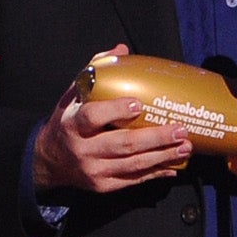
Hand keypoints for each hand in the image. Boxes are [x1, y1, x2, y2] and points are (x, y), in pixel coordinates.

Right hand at [30, 44, 193, 194]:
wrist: (50, 160)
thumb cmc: (67, 122)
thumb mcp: (73, 96)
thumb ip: (96, 72)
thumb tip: (122, 50)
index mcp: (72, 124)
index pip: (92, 117)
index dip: (115, 111)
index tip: (139, 104)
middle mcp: (82, 149)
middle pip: (123, 144)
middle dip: (155, 137)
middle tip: (180, 129)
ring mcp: (94, 170)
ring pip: (133, 164)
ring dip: (163, 156)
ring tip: (185, 146)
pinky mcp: (103, 185)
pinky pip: (134, 180)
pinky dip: (156, 173)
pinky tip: (174, 165)